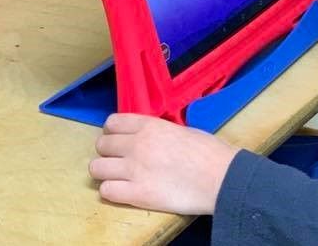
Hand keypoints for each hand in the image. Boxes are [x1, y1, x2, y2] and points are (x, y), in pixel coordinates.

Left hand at [88, 113, 238, 214]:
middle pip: (101, 145)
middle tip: (119, 159)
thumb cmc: (208, 151)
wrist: (220, 177)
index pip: (113, 123)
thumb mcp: (181, 130)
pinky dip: (112, 191)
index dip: (113, 131)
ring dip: (106, 172)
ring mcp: (134, 170)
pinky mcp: (136, 195)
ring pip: (97, 168)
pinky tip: (124, 191)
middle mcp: (136, 145)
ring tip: (118, 176)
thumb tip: (149, 137)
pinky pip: (106, 191)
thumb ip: (159, 132)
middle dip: (108, 151)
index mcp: (149, 125)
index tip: (118, 138)